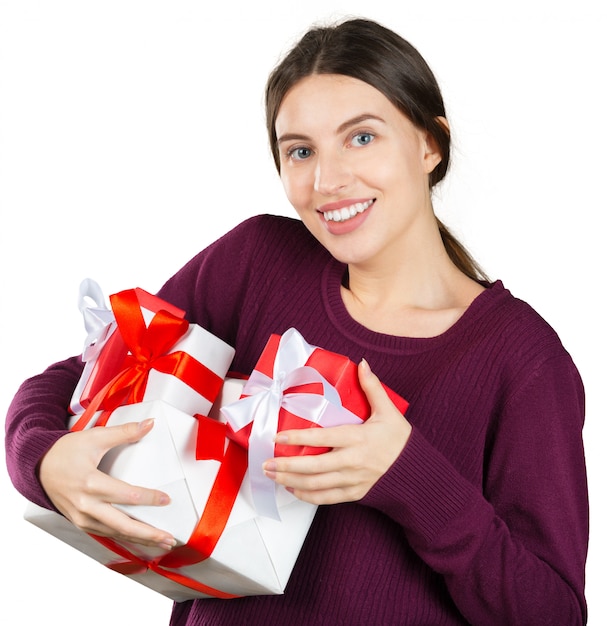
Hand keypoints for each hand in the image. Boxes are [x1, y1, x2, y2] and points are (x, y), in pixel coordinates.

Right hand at [39, 419, 175, 549]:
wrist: (39, 466)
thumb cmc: (66, 452)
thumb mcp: (95, 437)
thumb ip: (125, 432)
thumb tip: (149, 424)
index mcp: (90, 483)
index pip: (126, 495)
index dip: (149, 499)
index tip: (166, 500)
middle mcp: (86, 504)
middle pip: (122, 524)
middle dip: (148, 534)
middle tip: (169, 538)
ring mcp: (82, 517)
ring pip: (115, 533)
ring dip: (140, 539)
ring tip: (161, 542)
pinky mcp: (81, 523)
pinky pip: (106, 534)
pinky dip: (124, 538)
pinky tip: (139, 539)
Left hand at [262, 359, 411, 504]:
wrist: (417, 472)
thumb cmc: (400, 440)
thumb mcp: (388, 411)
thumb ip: (373, 387)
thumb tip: (362, 364)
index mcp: (358, 438)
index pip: (322, 438)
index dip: (298, 438)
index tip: (279, 437)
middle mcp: (352, 461)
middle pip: (314, 466)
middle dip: (286, 466)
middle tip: (266, 463)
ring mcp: (353, 480)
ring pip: (316, 484)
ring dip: (291, 481)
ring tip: (272, 475)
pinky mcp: (355, 493)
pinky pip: (327, 498)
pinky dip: (308, 496)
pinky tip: (293, 489)